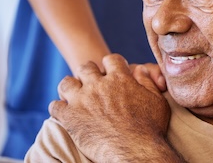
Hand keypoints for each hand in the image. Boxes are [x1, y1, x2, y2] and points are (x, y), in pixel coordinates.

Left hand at [49, 54, 180, 161]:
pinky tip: (64, 114)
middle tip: (91, 85)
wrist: (135, 152)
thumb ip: (147, 82)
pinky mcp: (70, 116)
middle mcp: (99, 85)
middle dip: (88, 74)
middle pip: (86, 68)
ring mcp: (82, 99)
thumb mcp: (157, 101)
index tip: (111, 73)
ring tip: (73, 96)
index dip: (111, 65)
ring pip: (66, 82)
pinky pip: (55, 106)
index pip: (111, 60)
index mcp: (120, 78)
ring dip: (70, 88)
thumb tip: (140, 70)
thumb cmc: (150, 130)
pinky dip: (58, 108)